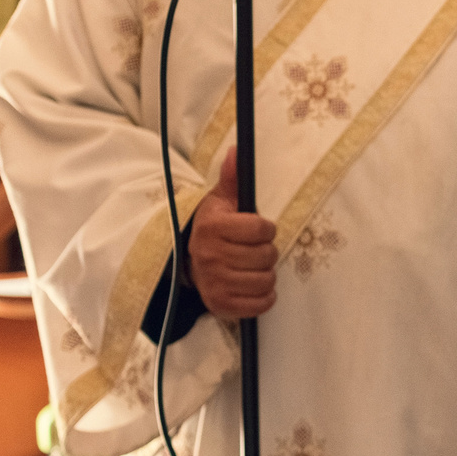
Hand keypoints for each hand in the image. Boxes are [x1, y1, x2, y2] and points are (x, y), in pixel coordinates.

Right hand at [188, 149, 277, 318]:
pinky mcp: (220, 305)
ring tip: (253, 267)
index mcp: (212, 227)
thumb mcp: (221, 200)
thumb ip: (232, 177)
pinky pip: (260, 305)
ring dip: (266, 274)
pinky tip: (253, 286)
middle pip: (266, 256)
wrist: (190, 260)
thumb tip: (237, 150)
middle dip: (266, 252)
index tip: (257, 230)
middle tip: (254, 250)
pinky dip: (264, 297)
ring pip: (266, 280)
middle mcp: (210, 256)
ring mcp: (214, 283)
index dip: (266, 229)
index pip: (261, 229)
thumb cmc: (216, 228)